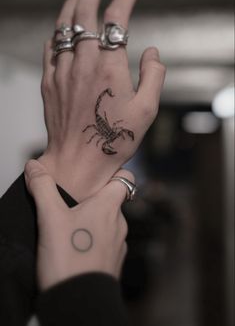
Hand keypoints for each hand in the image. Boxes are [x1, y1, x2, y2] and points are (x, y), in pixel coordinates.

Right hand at [24, 159, 130, 290]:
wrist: (79, 304)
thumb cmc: (69, 260)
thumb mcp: (50, 218)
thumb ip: (43, 188)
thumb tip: (34, 166)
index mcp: (109, 207)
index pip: (126, 179)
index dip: (115, 173)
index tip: (99, 175)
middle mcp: (119, 224)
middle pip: (113, 201)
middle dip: (95, 199)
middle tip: (73, 201)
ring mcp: (118, 245)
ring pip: (108, 224)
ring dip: (93, 221)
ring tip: (71, 226)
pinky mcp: (112, 264)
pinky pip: (105, 244)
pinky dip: (93, 241)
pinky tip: (76, 247)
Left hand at [39, 0, 165, 200]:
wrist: (78, 161)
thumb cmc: (116, 138)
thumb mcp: (147, 110)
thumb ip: (154, 75)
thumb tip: (151, 51)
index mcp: (110, 67)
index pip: (116, 21)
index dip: (123, 1)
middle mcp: (83, 63)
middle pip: (84, 13)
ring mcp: (63, 71)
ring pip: (63, 27)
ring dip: (70, 5)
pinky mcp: (49, 82)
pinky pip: (50, 48)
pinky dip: (56, 33)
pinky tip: (60, 29)